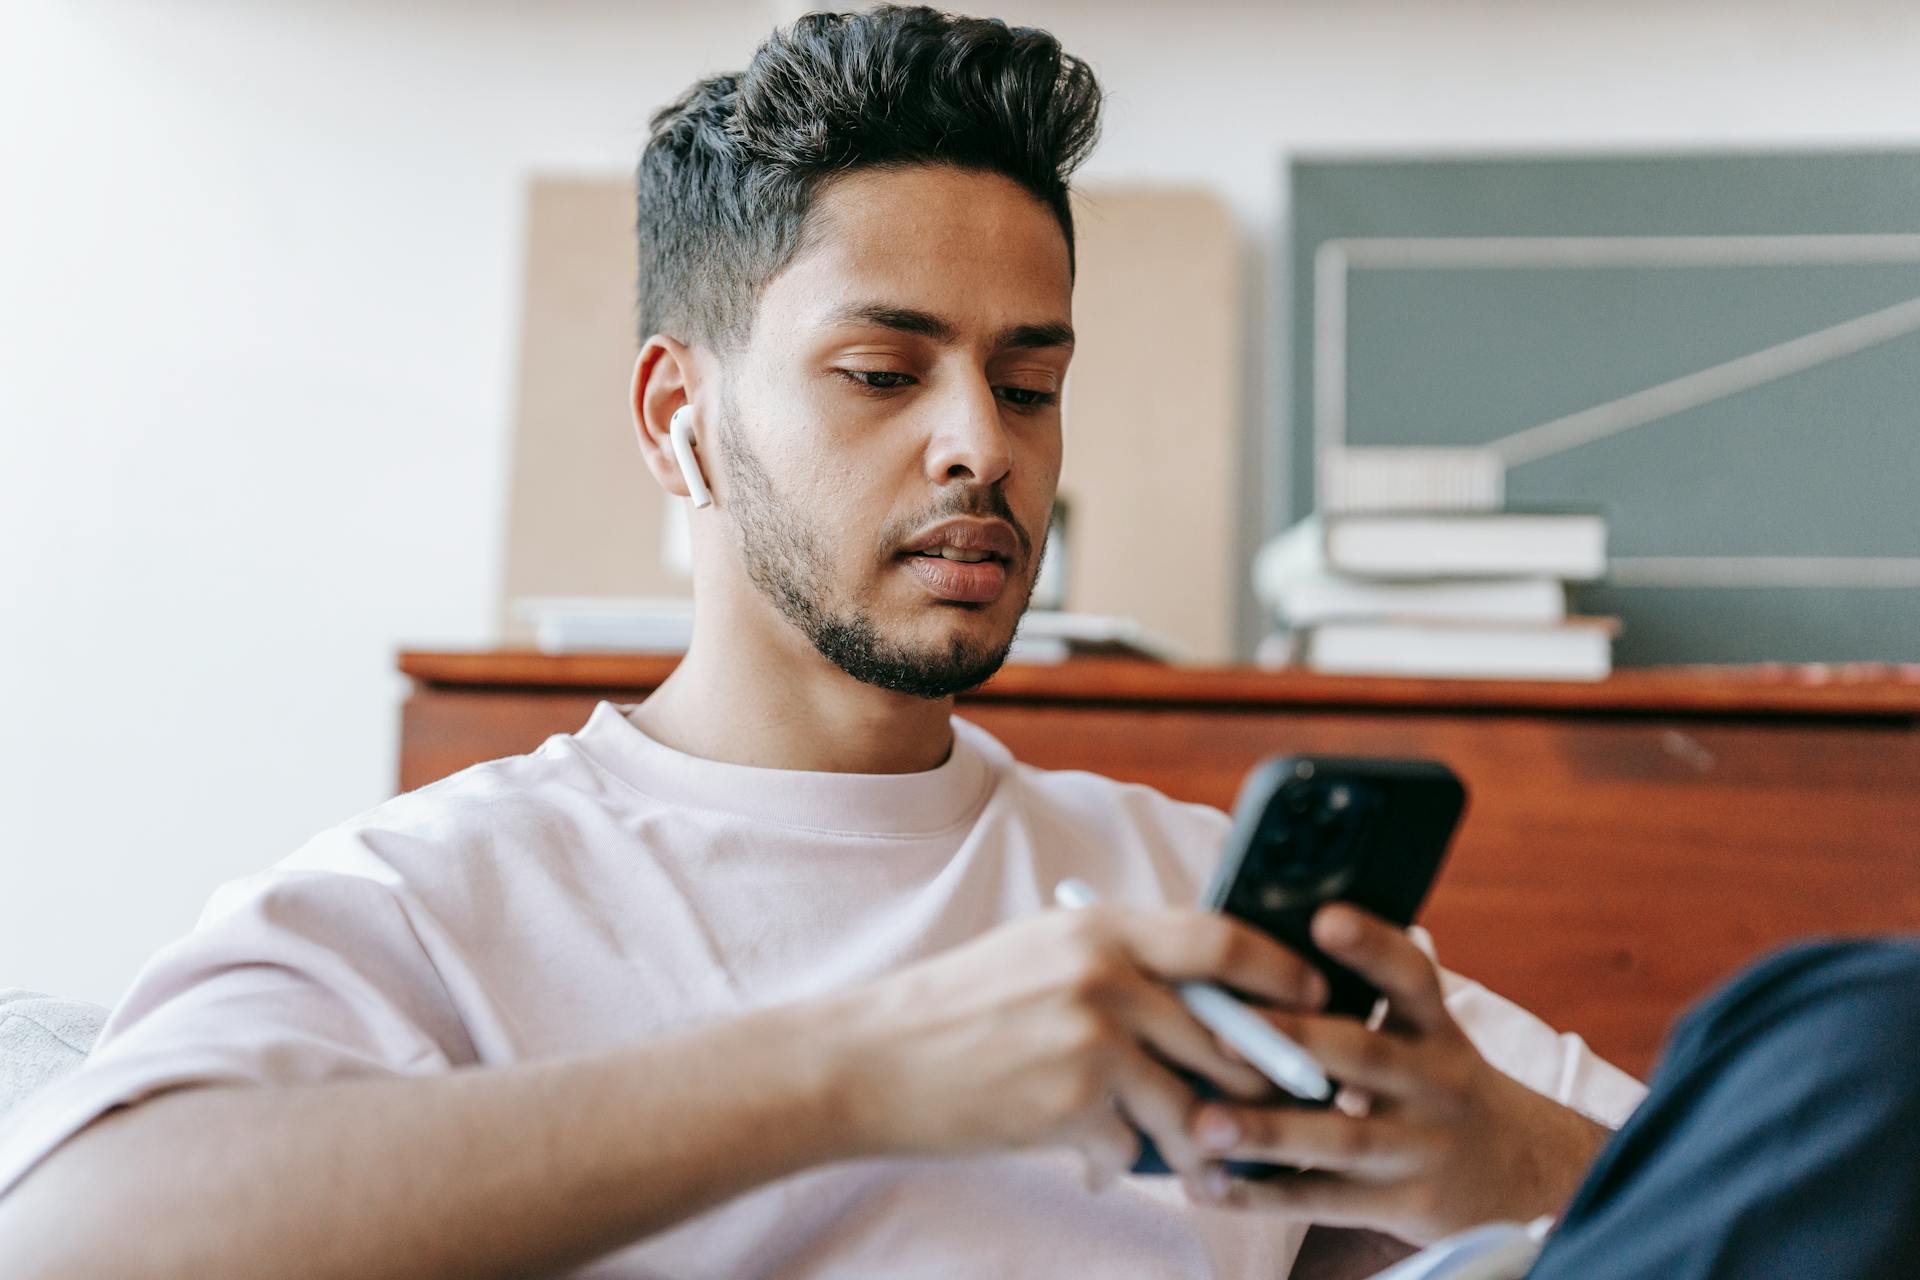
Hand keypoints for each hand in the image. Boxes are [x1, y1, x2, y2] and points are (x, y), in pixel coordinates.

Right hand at [827, 904, 1327, 1185]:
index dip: (1282, 971)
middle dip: (1260, 1080)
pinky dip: (1117, 1162)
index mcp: (1101, 928)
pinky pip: (1134, 1150)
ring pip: (1193, 1105)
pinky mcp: (1074, 1106)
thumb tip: (1203, 994)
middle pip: (1228, 1035)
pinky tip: (1084, 1156)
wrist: (870, 1062)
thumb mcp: (1040, 954)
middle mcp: (1105, 975)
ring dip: (1196, 1139)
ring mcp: (1092, 1041)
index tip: (1316, 998)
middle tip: (1277, 1102)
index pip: (1223, 938)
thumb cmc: (957, 1010)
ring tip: (1188, 1151)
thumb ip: (1119, 962)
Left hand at [1184, 905, 1611, 1243]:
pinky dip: (1266, 1196)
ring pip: (1341, 1137)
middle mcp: (1434, 1082)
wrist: (1524, 1174)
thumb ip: (1367, 999)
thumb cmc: (1438, 1084)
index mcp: (1435, 1028)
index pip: (1411, 976)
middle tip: (1221, 1034)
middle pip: (1363, 1055)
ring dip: (1268, 1132)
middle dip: (1294, 1041)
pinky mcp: (1403, 1202)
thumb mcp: (1427, 1034)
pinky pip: (1327, 1200)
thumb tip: (1260, 950)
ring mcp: (1421, 1145)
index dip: (1372, 945)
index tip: (1326, 917)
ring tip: (1204, 1126)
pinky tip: (1211, 1187)